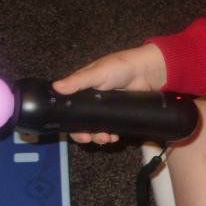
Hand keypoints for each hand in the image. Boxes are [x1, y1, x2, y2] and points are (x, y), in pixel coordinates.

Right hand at [52, 43, 167, 144]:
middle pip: (82, 123)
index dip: (68, 121)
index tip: (71, 130)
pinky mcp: (118, 115)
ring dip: (98, 136)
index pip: (69, 108)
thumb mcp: (97, 73)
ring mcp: (105, 110)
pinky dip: (111, 135)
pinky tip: (115, 137)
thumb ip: (78, 81)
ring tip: (106, 138)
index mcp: (82, 89)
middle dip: (84, 133)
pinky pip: (111, 129)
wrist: (149, 72)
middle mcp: (91, 101)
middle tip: (89, 138)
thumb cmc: (120, 67)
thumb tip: (56, 87)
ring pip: (96, 128)